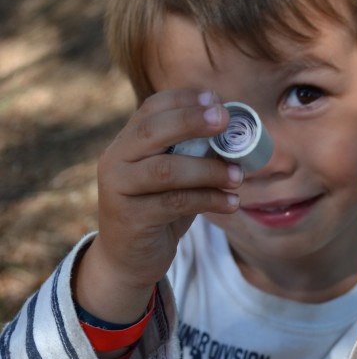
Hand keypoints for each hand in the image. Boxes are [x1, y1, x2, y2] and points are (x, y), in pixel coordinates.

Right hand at [74, 89, 242, 323]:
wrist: (128, 259)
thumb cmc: (157, 212)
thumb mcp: (173, 179)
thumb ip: (192, 156)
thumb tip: (235, 135)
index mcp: (125, 143)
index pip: (151, 109)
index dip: (184, 101)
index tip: (216, 99)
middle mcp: (115, 160)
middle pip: (152, 131)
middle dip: (192, 121)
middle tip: (226, 120)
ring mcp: (119, 189)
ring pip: (167, 170)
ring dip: (208, 170)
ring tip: (238, 176)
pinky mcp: (131, 218)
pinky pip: (175, 203)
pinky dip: (208, 200)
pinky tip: (231, 203)